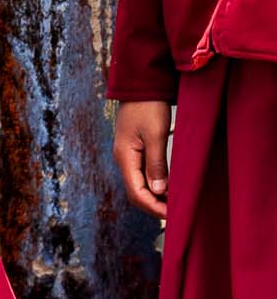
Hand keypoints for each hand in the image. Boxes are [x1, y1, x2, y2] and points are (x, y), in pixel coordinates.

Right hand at [113, 100, 171, 219]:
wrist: (141, 84)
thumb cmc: (148, 106)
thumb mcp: (155, 135)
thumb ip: (156, 163)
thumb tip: (158, 190)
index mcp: (125, 157)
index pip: (136, 193)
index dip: (154, 207)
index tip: (172, 214)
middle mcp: (123, 159)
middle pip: (136, 192)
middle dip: (154, 205)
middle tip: (176, 211)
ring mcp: (127, 154)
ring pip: (139, 184)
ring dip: (155, 195)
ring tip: (175, 201)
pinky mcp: (134, 149)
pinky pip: (142, 173)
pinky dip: (155, 183)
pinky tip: (168, 185)